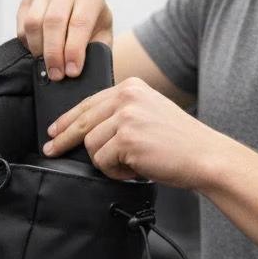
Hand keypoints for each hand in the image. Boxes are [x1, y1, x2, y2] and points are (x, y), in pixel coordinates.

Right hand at [16, 0, 112, 79]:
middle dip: (54, 53)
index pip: (79, 22)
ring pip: (33, 23)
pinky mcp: (27, 0)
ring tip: (48, 67)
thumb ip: (94, 51)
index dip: (74, 50)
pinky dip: (28, 45)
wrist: (82, 16)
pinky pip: (22, 27)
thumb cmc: (94, 30)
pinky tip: (40, 53)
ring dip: (39, 50)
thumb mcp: (102, 39)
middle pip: (53, 22)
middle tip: (56, 75)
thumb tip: (75, 70)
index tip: (72, 72)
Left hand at [43, 77, 226, 188]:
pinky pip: (103, 161)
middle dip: (64, 139)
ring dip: (106, 162)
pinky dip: (116, 172)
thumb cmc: (179, 142)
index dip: (68, 118)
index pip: (89, 102)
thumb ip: (121, 113)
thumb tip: (87, 129)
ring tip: (128, 165)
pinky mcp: (127, 139)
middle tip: (51, 150)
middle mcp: (127, 96)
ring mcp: (127, 117)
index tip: (55, 130)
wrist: (205, 156)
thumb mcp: (149, 113)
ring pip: (91, 145)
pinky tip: (135, 170)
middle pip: (83, 121)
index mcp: (132, 86)